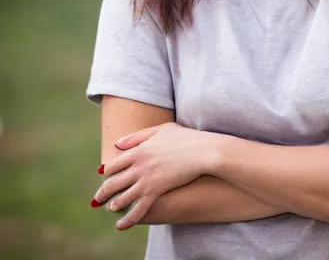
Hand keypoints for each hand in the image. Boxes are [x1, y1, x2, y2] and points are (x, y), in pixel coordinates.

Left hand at [91, 122, 214, 229]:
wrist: (202, 151)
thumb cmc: (185, 137)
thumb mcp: (161, 129)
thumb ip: (138, 136)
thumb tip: (118, 143)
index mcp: (138, 150)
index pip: (113, 165)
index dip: (107, 172)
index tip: (105, 177)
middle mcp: (138, 165)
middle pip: (112, 183)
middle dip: (103, 193)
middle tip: (98, 199)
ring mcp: (146, 179)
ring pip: (121, 198)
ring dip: (114, 205)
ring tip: (112, 208)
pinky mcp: (157, 191)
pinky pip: (137, 209)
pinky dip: (127, 219)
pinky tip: (121, 225)